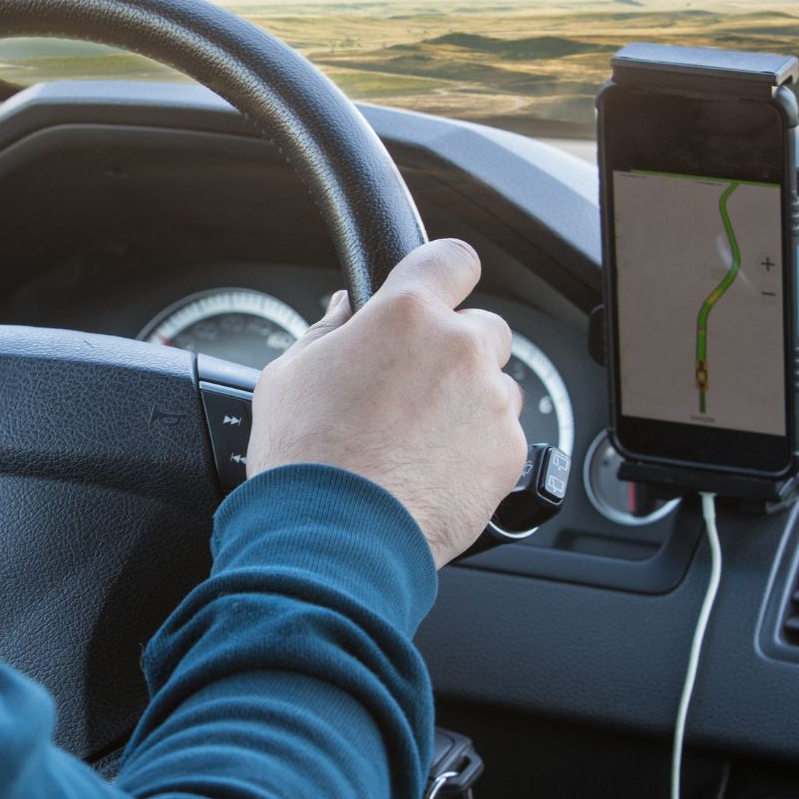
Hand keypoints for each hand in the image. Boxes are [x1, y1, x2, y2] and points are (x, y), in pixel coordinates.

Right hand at [247, 239, 527, 566]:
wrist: (336, 539)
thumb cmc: (307, 460)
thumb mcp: (288, 377)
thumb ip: (325, 333)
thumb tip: (342, 312)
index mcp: (406, 315)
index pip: (452, 259)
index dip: (444, 274)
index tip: (438, 291)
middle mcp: (459, 349)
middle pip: (482, 327)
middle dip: (455, 350)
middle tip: (412, 388)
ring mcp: (491, 402)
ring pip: (496, 386)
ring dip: (469, 403)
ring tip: (418, 441)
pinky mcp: (509, 453)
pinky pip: (502, 437)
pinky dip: (477, 450)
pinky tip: (432, 471)